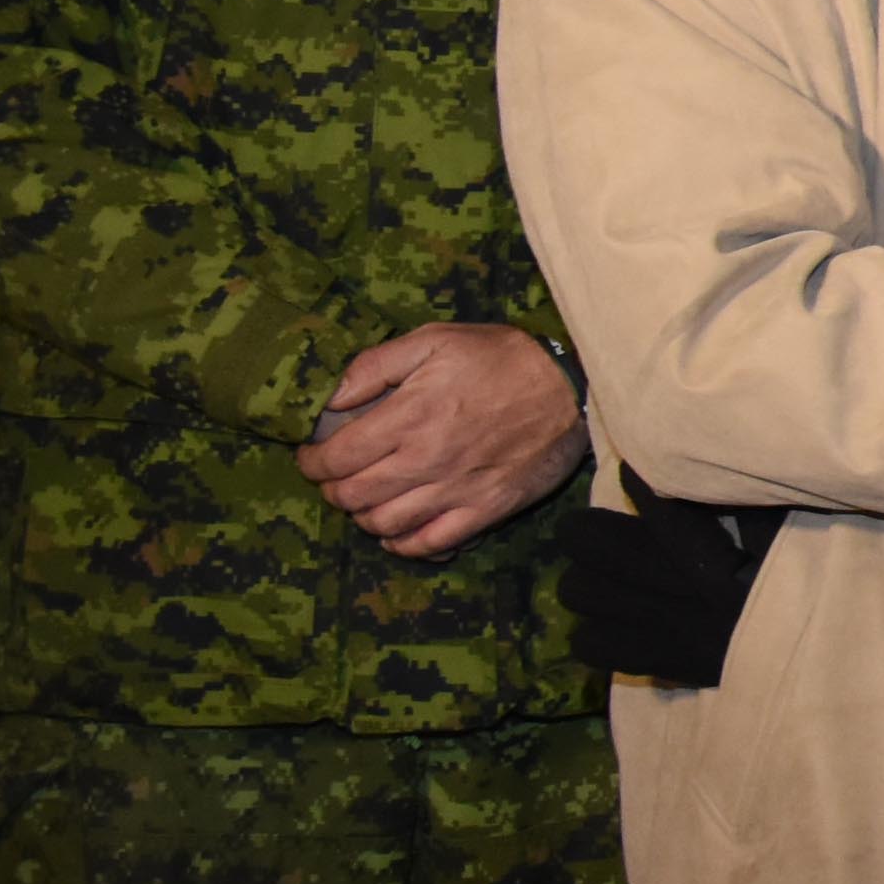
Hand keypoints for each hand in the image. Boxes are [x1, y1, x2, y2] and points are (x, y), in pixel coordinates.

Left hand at [300, 324, 588, 554]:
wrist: (572, 388)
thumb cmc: (502, 358)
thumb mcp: (436, 340)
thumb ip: (376, 365)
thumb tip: (332, 396)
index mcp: (409, 416)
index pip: (337, 456)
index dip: (312, 461)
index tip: (311, 456)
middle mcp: (426, 460)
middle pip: (353, 495)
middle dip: (332, 489)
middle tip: (336, 477)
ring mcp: (456, 490)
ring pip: (384, 524)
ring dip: (363, 515)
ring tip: (366, 499)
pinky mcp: (485, 509)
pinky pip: (430, 543)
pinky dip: (403, 544)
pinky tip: (397, 531)